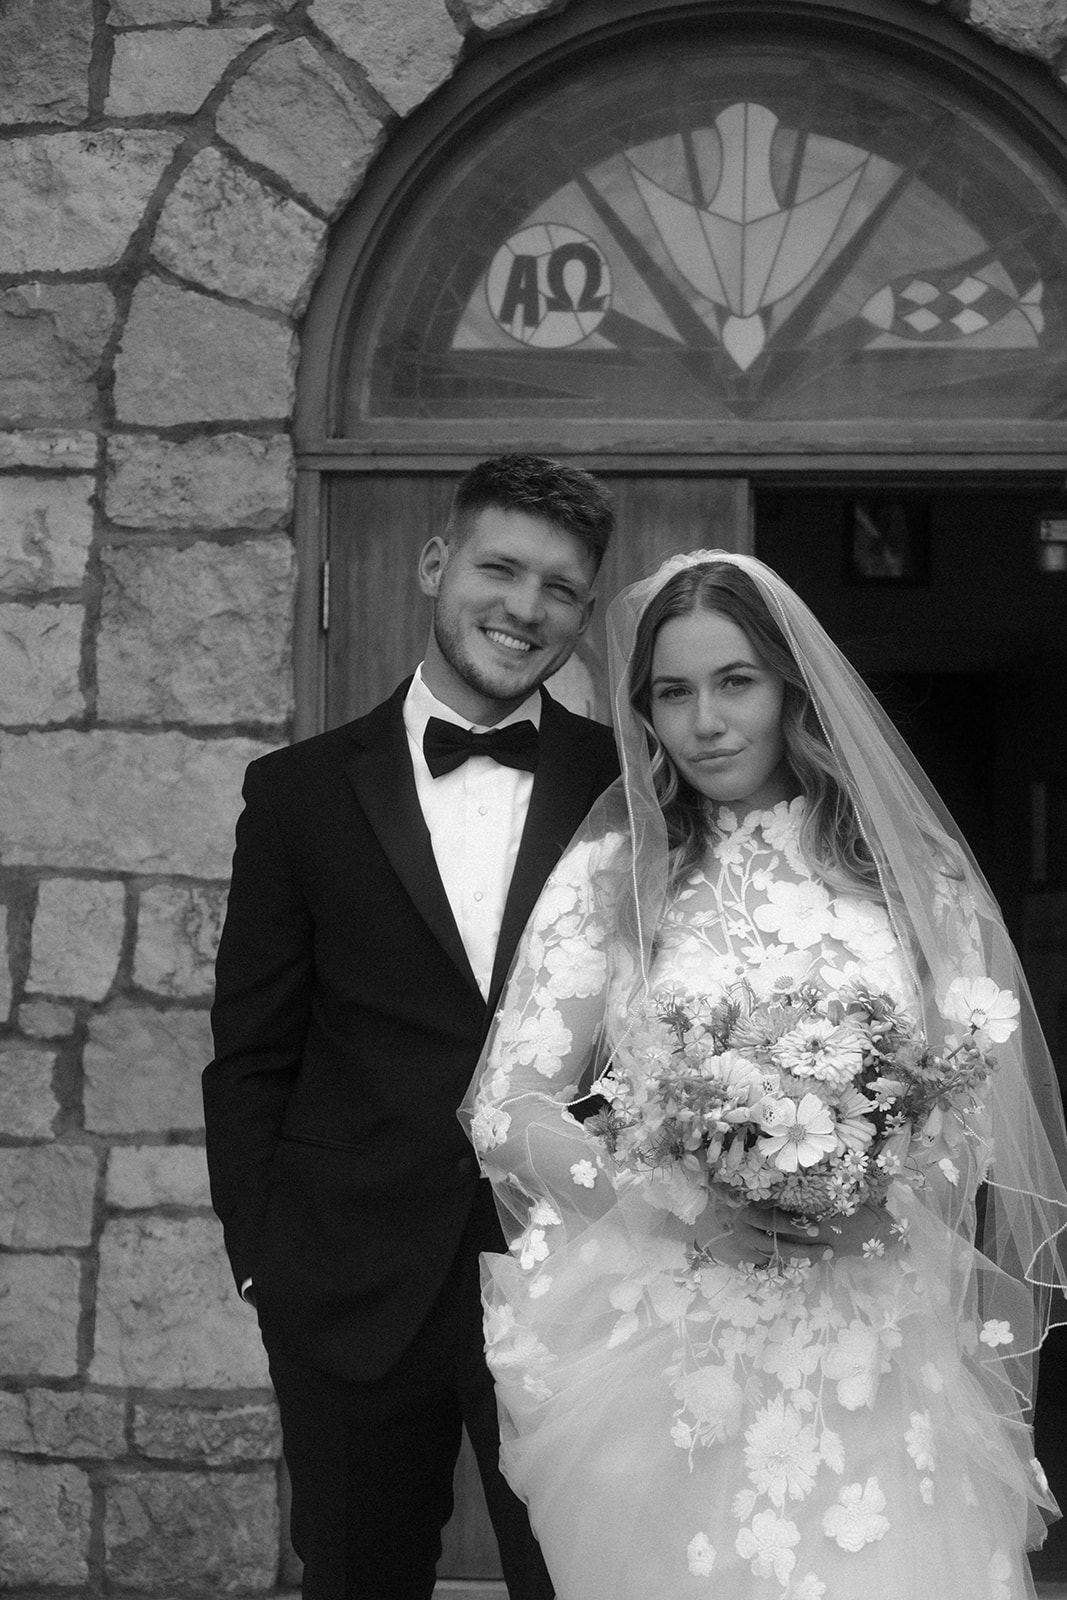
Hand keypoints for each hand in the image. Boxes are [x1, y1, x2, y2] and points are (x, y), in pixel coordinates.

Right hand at [700, 1201, 896, 1267]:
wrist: (696, 1207)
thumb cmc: (722, 1190)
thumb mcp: (743, 1188)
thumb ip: (764, 1194)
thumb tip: (793, 1192)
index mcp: (743, 1213)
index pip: (773, 1223)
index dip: (795, 1227)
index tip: (817, 1228)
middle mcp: (742, 1233)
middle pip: (777, 1246)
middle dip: (804, 1250)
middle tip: (827, 1249)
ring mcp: (739, 1247)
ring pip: (771, 1258)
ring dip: (796, 1259)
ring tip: (817, 1258)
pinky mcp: (736, 1256)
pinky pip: (760, 1265)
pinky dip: (777, 1265)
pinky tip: (795, 1266)